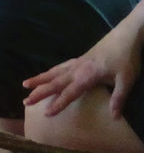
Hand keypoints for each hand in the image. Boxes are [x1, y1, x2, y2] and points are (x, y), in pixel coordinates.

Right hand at [23, 20, 142, 117]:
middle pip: (54, 82)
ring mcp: (77, 62)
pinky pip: (60, 66)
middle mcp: (77, 69)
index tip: (46, 113)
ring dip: (39, 79)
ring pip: (53, 72)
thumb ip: (118, 98)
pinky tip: (47, 74)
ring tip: (25, 84)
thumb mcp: (127, 80)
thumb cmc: (126, 58)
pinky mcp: (80, 58)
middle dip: (39, 92)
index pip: (69, 93)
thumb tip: (114, 116)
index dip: (58, 104)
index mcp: (87, 76)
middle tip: (25, 101)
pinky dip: (50, 71)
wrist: (125, 36)